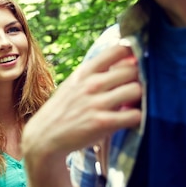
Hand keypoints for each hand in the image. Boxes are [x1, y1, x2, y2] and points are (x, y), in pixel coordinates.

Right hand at [23, 43, 141, 159]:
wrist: (45, 136)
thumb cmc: (65, 108)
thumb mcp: (75, 83)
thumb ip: (98, 72)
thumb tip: (130, 59)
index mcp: (85, 71)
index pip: (117, 50)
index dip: (133, 54)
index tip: (137, 62)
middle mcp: (92, 84)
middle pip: (132, 70)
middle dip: (139, 79)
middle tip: (136, 90)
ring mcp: (97, 103)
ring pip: (136, 90)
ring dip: (140, 98)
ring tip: (134, 104)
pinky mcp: (103, 123)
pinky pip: (134, 115)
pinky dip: (137, 117)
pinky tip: (131, 119)